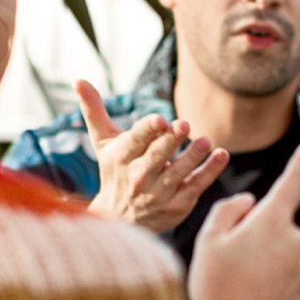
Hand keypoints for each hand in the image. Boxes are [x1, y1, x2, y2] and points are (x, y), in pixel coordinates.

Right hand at [77, 79, 228, 232]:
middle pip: (157, 157)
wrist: (120, 219)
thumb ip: (94, 110)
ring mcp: (158, 193)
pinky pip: (196, 186)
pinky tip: (221, 155)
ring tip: (205, 140)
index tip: (159, 119)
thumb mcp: (103, 141)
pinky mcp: (177, 205)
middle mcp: (138, 177)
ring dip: (193, 156)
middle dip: (170, 141)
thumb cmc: (114, 170)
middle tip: (184, 124)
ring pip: (178, 172)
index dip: (147, 130)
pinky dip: (210, 171)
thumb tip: (78, 80)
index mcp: (121, 158)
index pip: (135, 141)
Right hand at [189, 134, 299, 299]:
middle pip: (275, 222)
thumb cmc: (215, 283)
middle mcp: (294, 239)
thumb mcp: (209, 237)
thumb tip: (249, 202)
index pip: (294, 180)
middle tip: (226, 256)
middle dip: (254, 231)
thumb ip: (230, 209)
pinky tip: (248, 295)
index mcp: (273, 220)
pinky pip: (282, 272)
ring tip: (234, 280)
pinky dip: (266, 278)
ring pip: (277, 248)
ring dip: (259, 256)